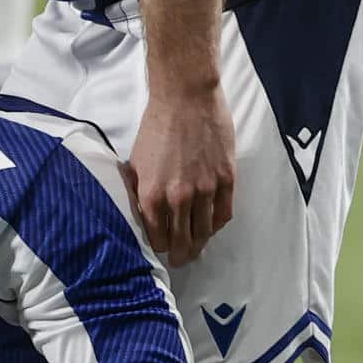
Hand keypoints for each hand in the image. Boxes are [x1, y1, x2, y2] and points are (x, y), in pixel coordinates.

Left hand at [123, 86, 235, 267]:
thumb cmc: (156, 128)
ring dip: (200, 243)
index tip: (161, 250)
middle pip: (183, 240)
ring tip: (196, 250)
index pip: (157, 237)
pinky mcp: (226, 178)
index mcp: (152, 196)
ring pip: (205, 231)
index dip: (159, 247)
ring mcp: (206, 189)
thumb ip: (139, 192)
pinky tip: (212, 227)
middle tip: (181, 262)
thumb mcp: (136, 164)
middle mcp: (179, 198)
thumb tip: (140, 214)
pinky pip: (224, 213)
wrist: (186, 100)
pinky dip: (217, 224)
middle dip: (180, 254)